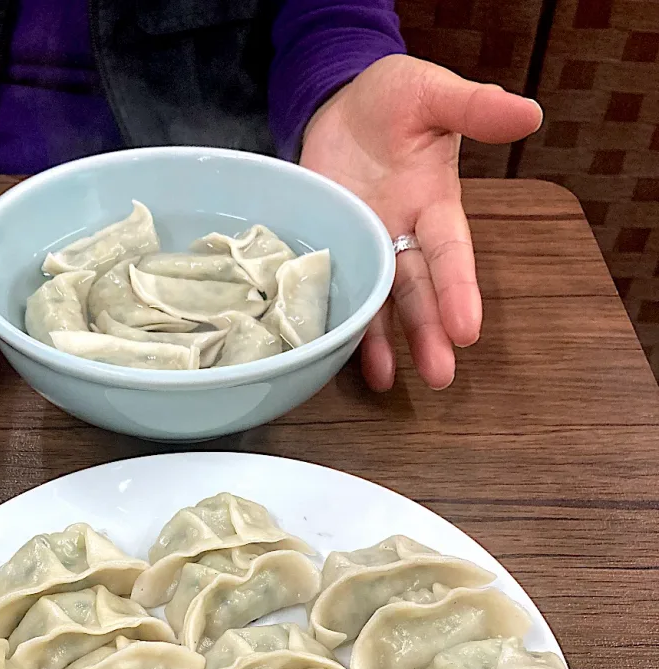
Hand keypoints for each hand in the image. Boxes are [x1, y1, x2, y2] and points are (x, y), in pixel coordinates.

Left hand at [301, 55, 542, 391]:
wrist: (338, 105)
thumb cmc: (391, 99)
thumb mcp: (431, 92)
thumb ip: (473, 107)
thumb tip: (528, 113)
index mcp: (434, 204)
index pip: (450, 252)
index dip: (458, 289)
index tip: (467, 329)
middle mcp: (404, 236)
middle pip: (420, 292)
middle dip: (430, 333)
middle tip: (441, 375)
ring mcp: (368, 248)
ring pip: (383, 304)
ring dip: (388, 344)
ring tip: (390, 381)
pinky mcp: (335, 251)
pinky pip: (341, 294)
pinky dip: (345, 326)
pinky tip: (344, 360)